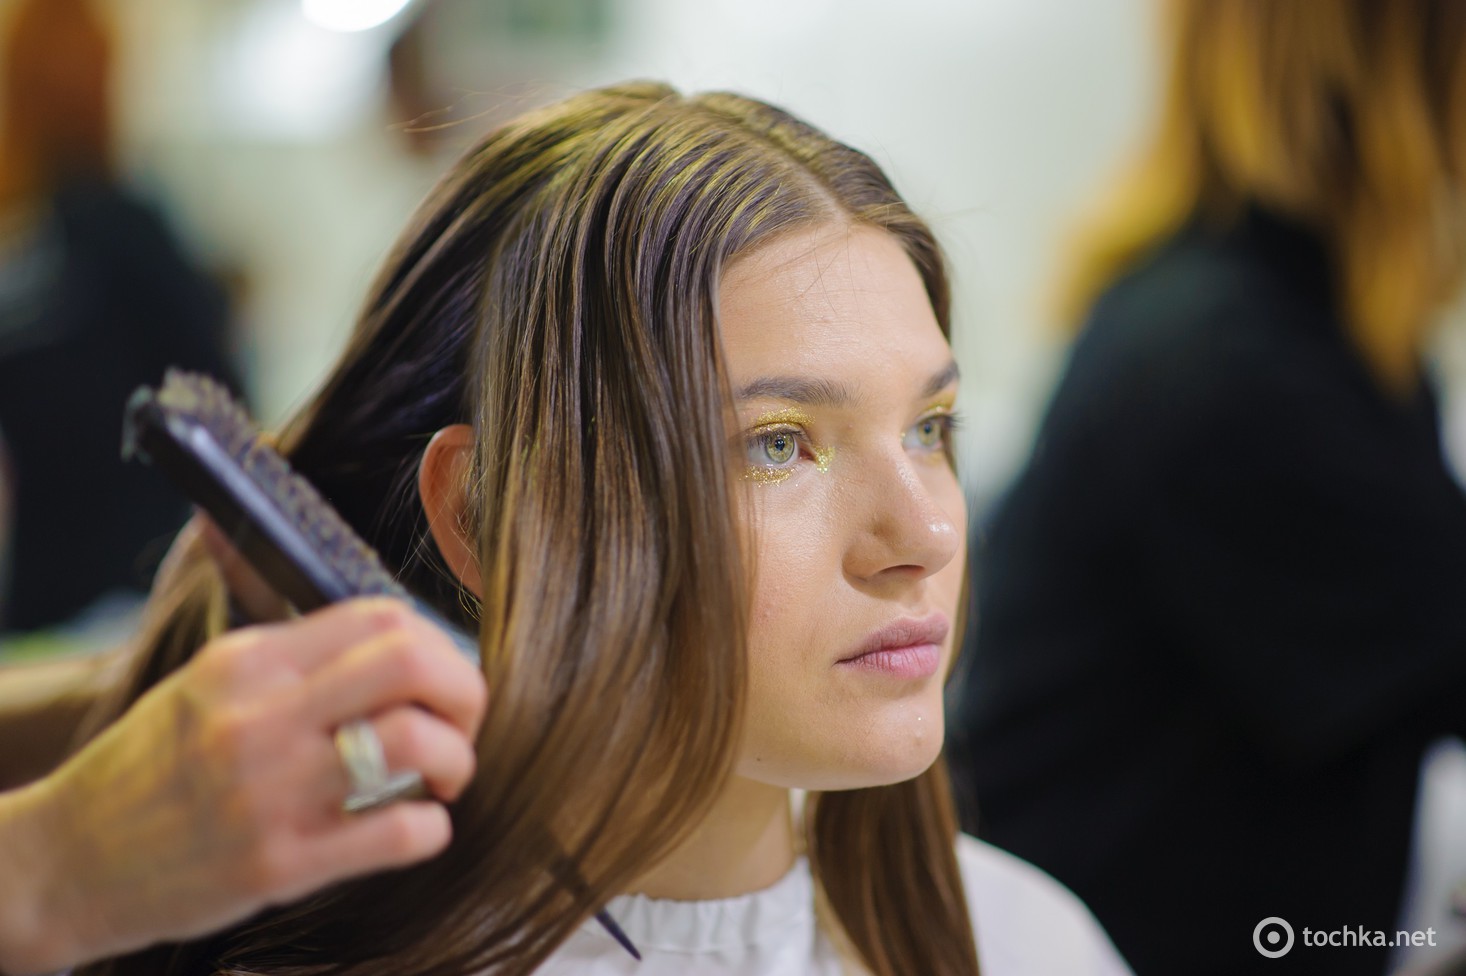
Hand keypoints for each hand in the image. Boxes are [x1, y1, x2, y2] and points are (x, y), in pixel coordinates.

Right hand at [0, 598, 487, 974]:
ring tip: (443, 779)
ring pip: (415, 740)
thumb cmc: (152, 771)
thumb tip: (398, 645)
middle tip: (462, 724)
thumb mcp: (207, 685)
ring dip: (455, 759)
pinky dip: (432, 829)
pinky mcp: (278, 864)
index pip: (381, 616)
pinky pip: (398, 832)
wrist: (65, 863)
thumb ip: (294, 662)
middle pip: (412, 662)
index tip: (440, 680)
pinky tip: (419, 828)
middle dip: (466, 690)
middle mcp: (260, 715)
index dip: (437, 643)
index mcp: (250, 662)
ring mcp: (269, 790)